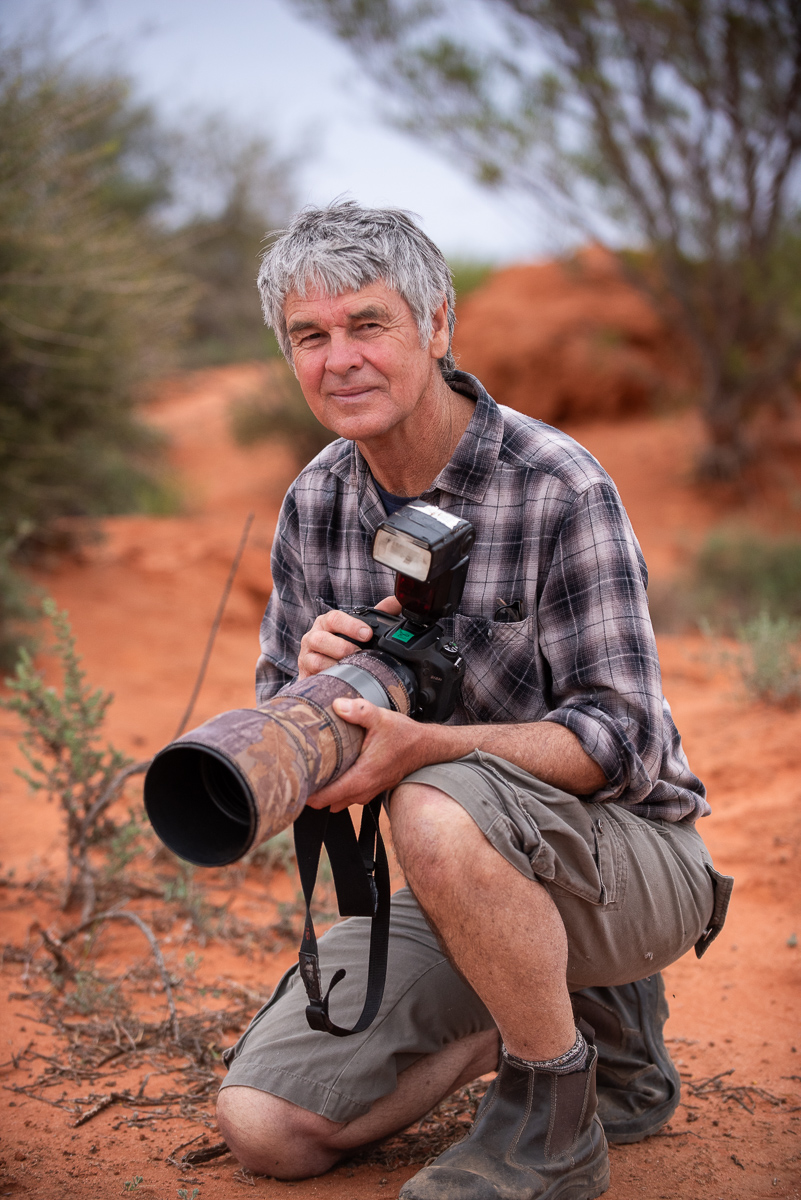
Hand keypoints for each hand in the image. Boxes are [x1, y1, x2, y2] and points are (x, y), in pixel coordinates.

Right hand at [297, 595, 400, 678]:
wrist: (322, 671)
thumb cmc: (342, 647)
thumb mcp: (359, 629)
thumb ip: (379, 613)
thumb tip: (397, 600)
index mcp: (327, 623)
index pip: (335, 618)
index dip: (351, 626)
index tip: (367, 634)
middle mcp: (313, 637)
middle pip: (321, 639)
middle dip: (343, 647)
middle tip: (360, 654)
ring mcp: (306, 657)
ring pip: (316, 660)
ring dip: (336, 665)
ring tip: (351, 669)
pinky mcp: (305, 675)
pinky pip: (314, 678)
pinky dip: (328, 679)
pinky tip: (341, 681)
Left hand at [307, 696, 432, 811]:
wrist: (426, 747)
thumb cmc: (404, 735)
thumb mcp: (381, 718)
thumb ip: (359, 711)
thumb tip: (336, 705)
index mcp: (362, 777)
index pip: (326, 797)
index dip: (307, 793)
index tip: (293, 782)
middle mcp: (364, 790)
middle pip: (327, 802)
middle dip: (311, 793)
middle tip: (296, 776)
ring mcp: (368, 792)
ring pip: (338, 801)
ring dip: (324, 793)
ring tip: (310, 776)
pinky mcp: (372, 789)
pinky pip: (348, 797)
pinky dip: (336, 791)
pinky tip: (330, 775)